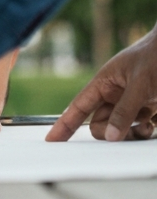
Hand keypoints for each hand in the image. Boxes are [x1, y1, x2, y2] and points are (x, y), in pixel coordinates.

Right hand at [48, 26, 156, 142]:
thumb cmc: (155, 57)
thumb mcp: (139, 84)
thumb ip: (125, 110)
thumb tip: (111, 136)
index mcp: (103, 82)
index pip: (78, 107)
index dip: (64, 124)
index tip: (52, 140)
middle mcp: (113, 94)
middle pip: (100, 123)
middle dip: (110, 132)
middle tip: (126, 132)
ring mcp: (130, 102)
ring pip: (119, 129)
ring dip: (130, 133)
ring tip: (146, 126)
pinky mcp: (146, 108)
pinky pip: (136, 128)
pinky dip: (142, 131)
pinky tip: (151, 124)